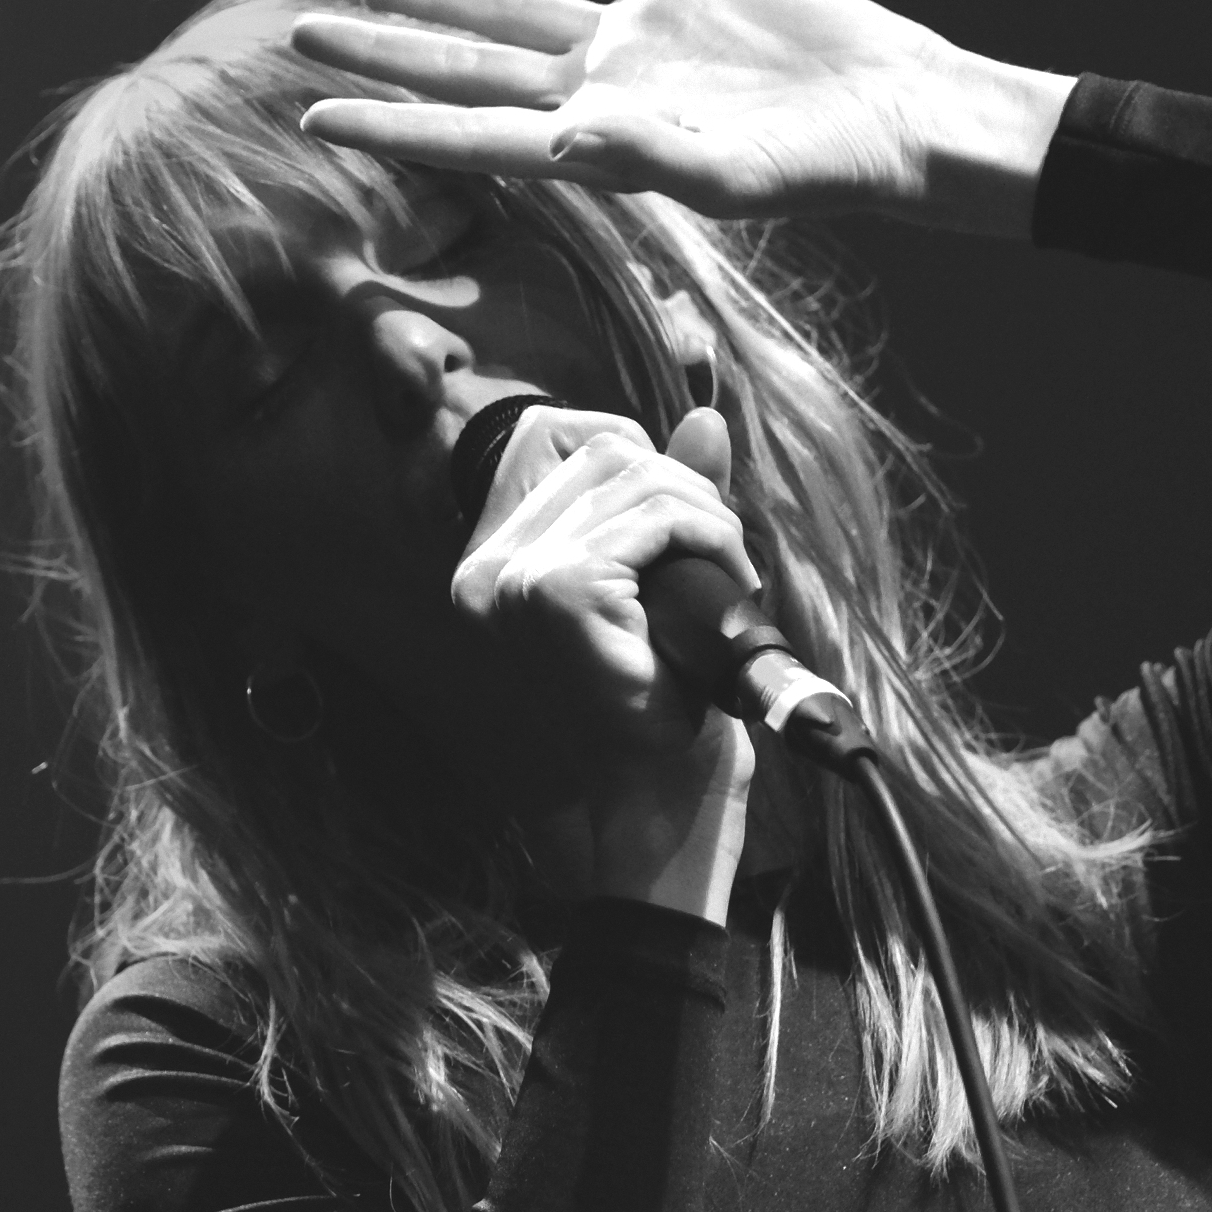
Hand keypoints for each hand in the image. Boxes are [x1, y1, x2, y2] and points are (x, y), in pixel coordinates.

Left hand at [291, 0, 1072, 237]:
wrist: (895, 112)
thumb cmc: (823, 164)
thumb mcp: (733, 174)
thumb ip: (644, 156)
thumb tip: (561, 138)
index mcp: (597, 141)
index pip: (468, 134)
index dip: (388, 127)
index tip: (313, 118)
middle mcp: (601, 88)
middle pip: (466, 72)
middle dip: (382, 61)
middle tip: (299, 43)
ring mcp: (636, 37)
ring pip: (512, 14)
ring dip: (442, 5)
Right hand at [457, 401, 757, 919]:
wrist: (661, 795)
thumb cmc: (660, 694)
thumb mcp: (665, 574)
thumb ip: (672, 493)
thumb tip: (705, 416)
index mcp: (491, 560)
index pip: (555, 434)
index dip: (635, 452)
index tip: (680, 513)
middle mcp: (486, 566)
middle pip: (605, 446)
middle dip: (683, 486)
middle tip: (717, 554)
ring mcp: (515, 578)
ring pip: (639, 475)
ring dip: (707, 518)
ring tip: (722, 577)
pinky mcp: (558, 592)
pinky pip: (658, 518)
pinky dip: (710, 539)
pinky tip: (725, 585)